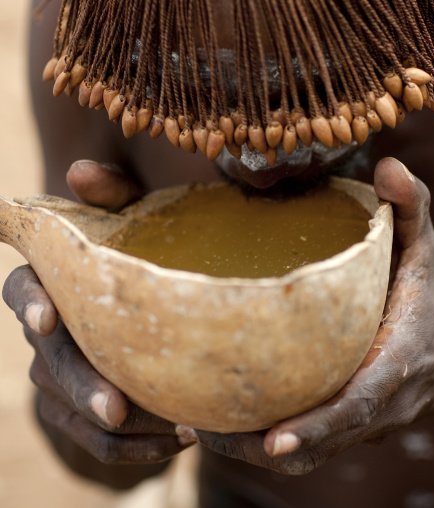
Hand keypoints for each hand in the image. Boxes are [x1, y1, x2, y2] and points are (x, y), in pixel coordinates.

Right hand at [2, 161, 195, 487]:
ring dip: (118, 427)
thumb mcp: (136, 226)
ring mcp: (60, 378)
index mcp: (53, 284)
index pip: (24, 288)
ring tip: (176, 429)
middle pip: (50, 362)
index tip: (48, 319)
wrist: (149, 324)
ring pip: (72, 410)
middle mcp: (49, 333)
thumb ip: (115, 200)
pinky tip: (178, 440)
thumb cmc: (142, 264)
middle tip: (117, 407)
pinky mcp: (81, 414)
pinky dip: (138, 447)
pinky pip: (101, 443)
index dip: (30, 302)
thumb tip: (82, 170)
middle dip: (79, 384)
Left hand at [193, 157, 433, 473]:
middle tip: (195, 429)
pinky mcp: (346, 423)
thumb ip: (410, 208)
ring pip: (305, 452)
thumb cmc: (430, 296)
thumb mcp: (425, 248)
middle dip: (259, 445)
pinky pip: (304, 443)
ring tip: (190, 428)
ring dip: (248, 448)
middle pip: (319, 441)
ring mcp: (359, 421)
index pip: (359, 404)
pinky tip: (218, 421)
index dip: (320, 425)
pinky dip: (259, 441)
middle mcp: (376, 403)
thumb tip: (387, 165)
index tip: (273, 440)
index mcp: (395, 364)